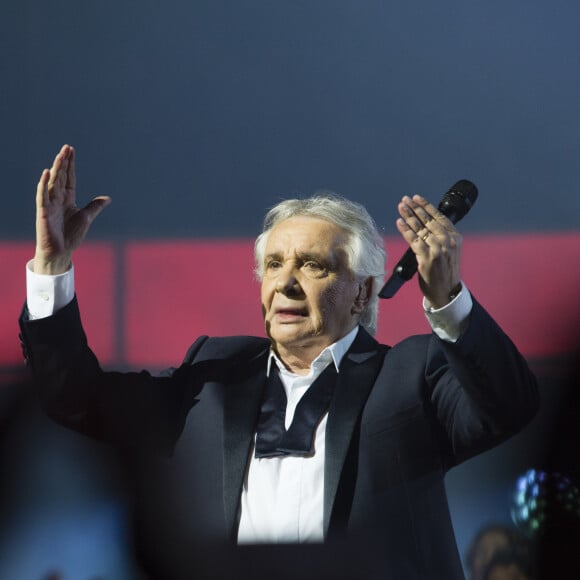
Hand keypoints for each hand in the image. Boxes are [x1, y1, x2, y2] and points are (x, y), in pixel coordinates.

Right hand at [33, 144, 110, 273]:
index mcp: (67, 198)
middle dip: (64, 162)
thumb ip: (95, 206)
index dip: (71, 165)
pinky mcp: (43, 211)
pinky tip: (46, 173)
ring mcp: (49, 204)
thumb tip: (107, 198)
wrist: (61, 251)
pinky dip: (44, 184)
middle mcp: (57, 198)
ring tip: (60, 155)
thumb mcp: (87, 217)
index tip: (71, 150)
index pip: (69, 178)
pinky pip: (42, 195)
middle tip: (67, 147)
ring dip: (56, 169)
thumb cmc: (71, 235)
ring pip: (53, 182)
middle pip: (60, 176)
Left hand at [396, 194, 461, 307]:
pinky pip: (413, 240)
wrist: (446, 292)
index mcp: (454, 237)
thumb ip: (441, 237)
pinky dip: (406, 230)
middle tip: (404, 200)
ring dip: (408, 216)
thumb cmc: (445, 272)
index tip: (416, 198)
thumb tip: (424, 224)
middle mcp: (447, 241)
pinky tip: (400, 222)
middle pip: (427, 220)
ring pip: (420, 228)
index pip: (439, 217)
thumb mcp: (450, 251)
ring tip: (401, 207)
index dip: (426, 206)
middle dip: (414, 208)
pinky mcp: (427, 257)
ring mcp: (437, 249)